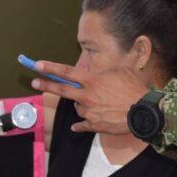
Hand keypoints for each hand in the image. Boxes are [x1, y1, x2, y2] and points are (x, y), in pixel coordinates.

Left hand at [31, 61, 146, 133]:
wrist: (143, 112)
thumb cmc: (134, 89)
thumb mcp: (124, 70)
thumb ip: (114, 64)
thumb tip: (124, 51)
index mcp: (91, 81)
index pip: (66, 72)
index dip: (50, 68)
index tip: (37, 65)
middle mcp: (86, 96)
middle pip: (61, 89)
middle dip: (46, 85)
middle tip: (33, 82)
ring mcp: (89, 112)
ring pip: (77, 106)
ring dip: (82, 104)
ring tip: (98, 103)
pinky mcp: (94, 125)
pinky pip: (82, 125)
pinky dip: (80, 125)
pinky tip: (77, 126)